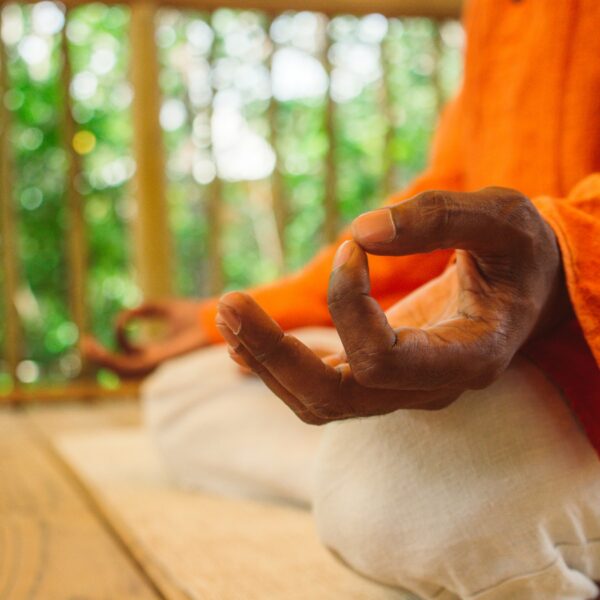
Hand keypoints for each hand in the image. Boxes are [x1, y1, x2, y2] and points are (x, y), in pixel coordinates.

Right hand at [83, 299, 207, 376]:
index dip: (119, 335)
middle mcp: (155, 359)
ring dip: (102, 361)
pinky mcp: (158, 363)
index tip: (124, 317)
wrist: (211, 319)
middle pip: (121, 365)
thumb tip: (124, 315)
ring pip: (122, 371)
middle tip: (85, 344)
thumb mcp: (162, 308)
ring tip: (88, 347)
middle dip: (101, 357)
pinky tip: (106, 346)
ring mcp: (156, 364)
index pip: (129, 350)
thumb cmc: (194, 314)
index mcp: (156, 349)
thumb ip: (143, 310)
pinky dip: (114, 359)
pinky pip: (130, 368)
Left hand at [216, 187, 570, 423]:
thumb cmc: (520, 254)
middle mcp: (429, 389)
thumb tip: (362, 231)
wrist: (526, 290)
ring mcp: (399, 389)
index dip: (349, 305)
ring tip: (227, 310)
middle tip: (228, 302)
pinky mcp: (377, 376)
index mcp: (469, 357)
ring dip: (266, 359)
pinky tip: (242, 336)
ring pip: (317, 400)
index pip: (384, 360)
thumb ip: (441, 218)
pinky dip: (278, 363)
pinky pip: (318, 386)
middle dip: (275, 353)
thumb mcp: (502, 217)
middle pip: (334, 398)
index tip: (348, 247)